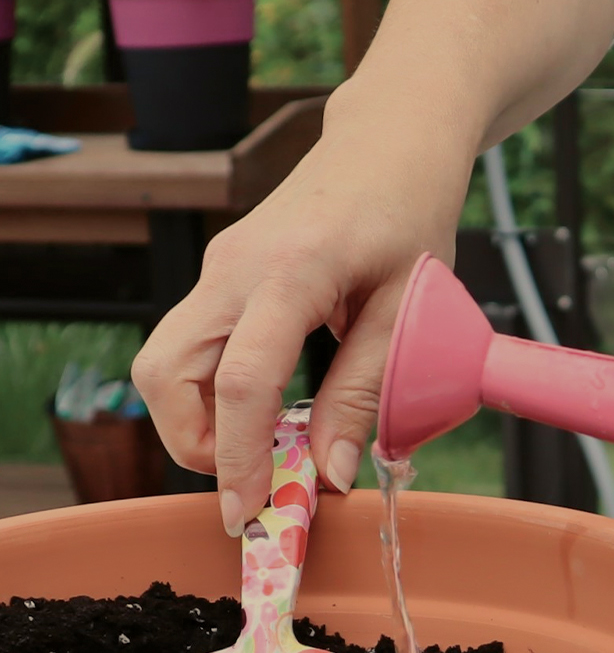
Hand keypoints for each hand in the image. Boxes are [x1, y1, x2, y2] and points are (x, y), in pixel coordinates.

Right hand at [131, 0, 613, 537]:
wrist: (389, 141)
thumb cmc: (408, 214)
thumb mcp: (408, 309)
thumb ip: (367, 392)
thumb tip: (336, 474)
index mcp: (291, 271)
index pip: (241, 379)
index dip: (238, 456)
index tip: (250, 512)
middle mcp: (234, 268)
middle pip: (165, 372)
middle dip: (193, 444)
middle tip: (250, 484)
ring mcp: (218, 270)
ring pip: (165, 363)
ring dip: (197, 422)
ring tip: (262, 452)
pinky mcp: (220, 278)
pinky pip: (190, 348)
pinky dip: (211, 395)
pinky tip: (267, 413)